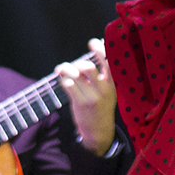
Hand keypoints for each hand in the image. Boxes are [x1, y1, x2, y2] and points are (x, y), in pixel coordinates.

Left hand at [55, 38, 116, 156]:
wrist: (99, 131)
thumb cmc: (101, 106)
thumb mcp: (108, 91)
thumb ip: (100, 75)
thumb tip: (88, 54)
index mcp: (112, 83)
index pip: (108, 62)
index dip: (99, 49)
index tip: (91, 43)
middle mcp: (104, 89)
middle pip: (88, 67)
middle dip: (78, 64)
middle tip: (74, 67)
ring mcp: (92, 97)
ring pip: (75, 75)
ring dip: (65, 69)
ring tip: (61, 69)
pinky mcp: (81, 103)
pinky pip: (68, 84)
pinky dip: (63, 79)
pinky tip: (62, 80)